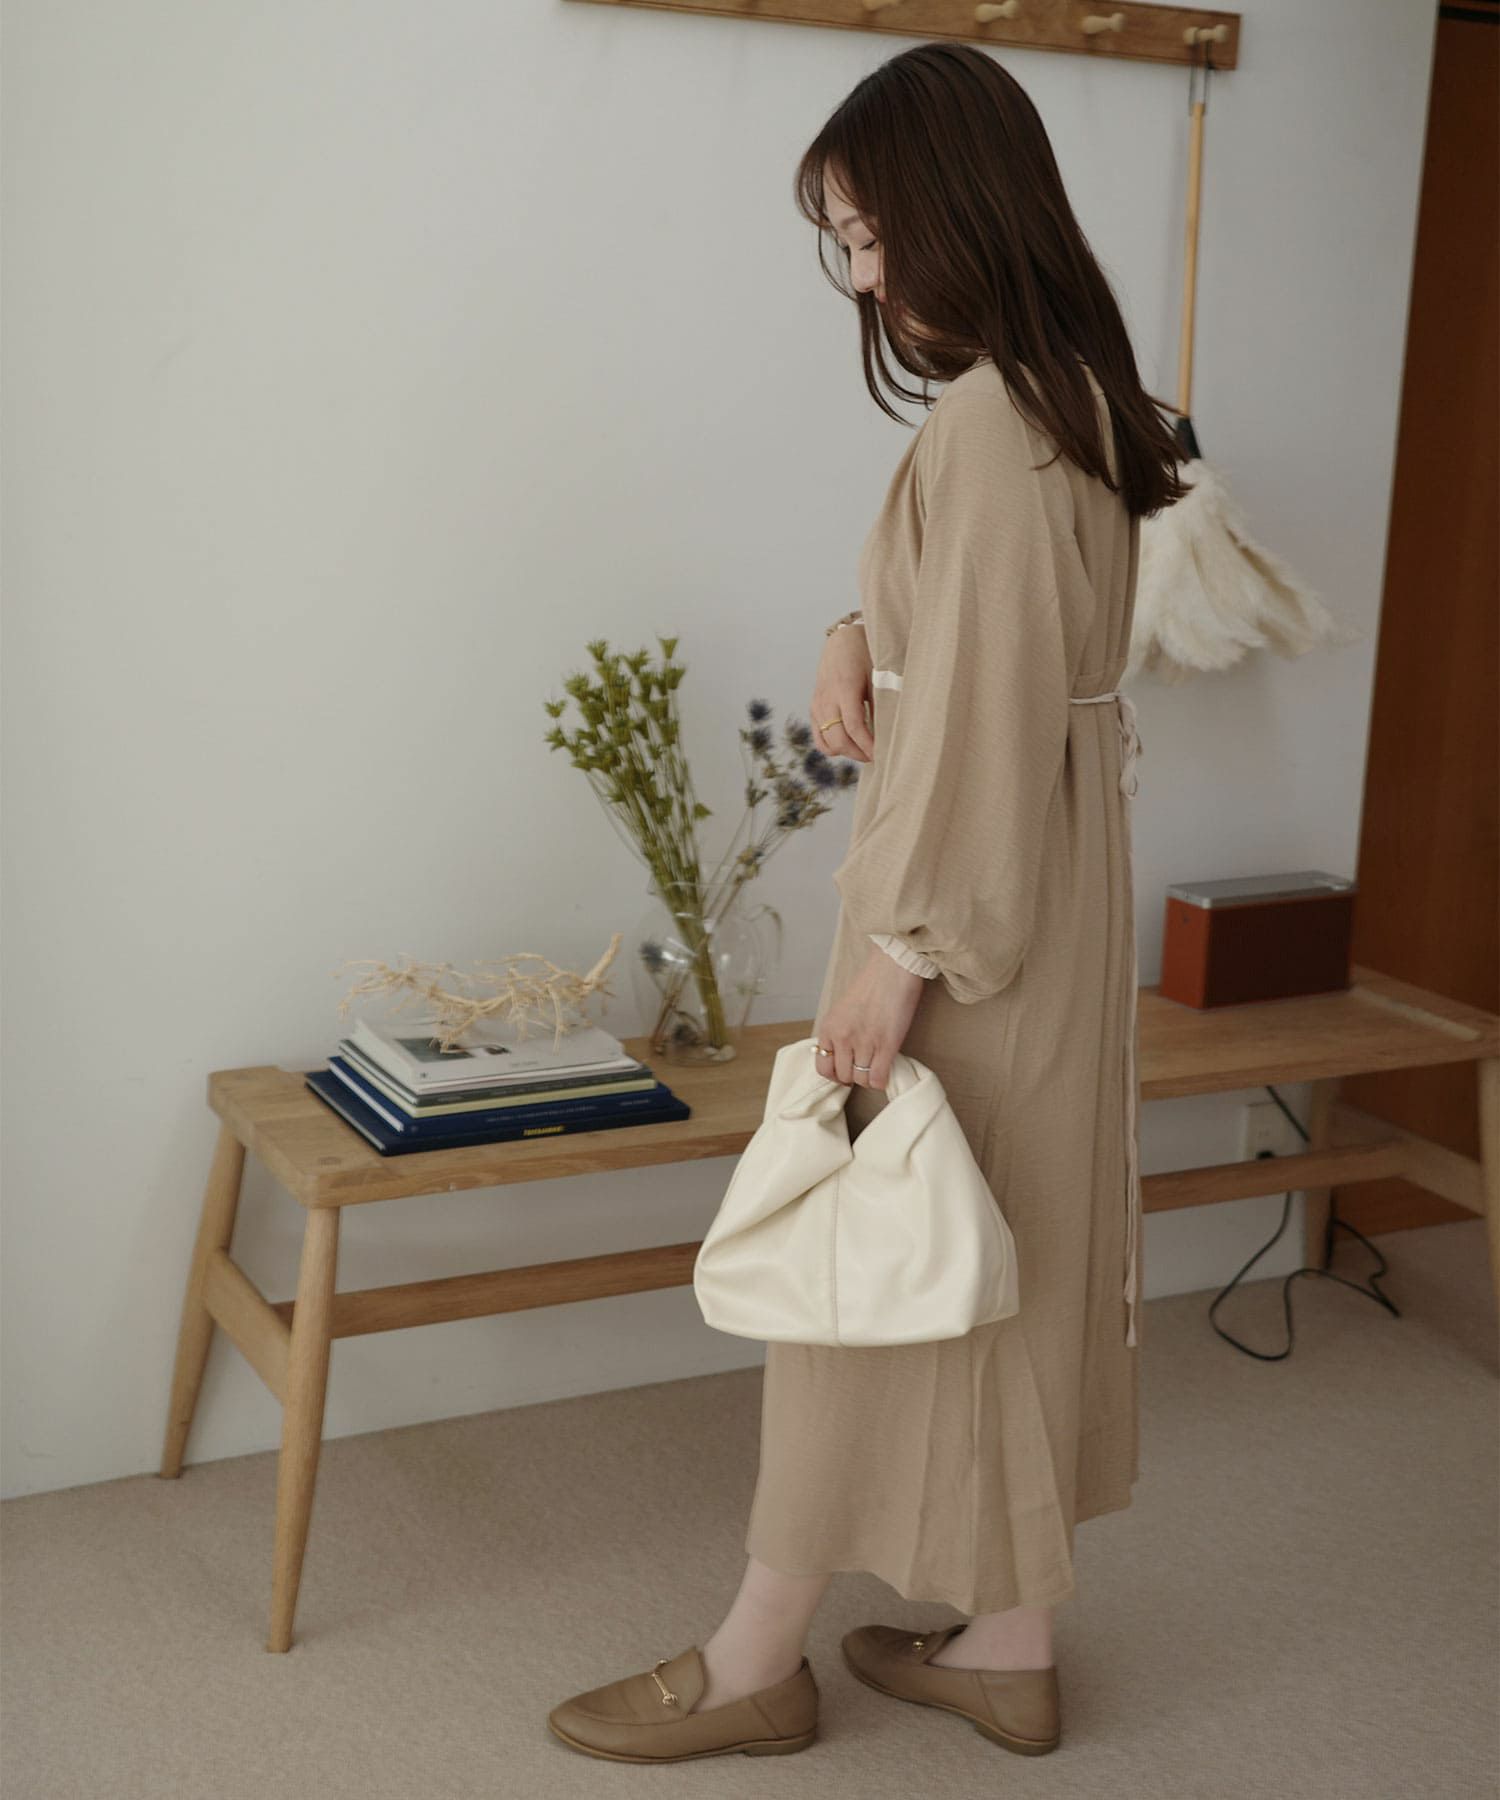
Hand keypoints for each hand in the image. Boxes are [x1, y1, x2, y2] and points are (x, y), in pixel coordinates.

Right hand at [811, 622, 874, 762]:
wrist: (842, 641)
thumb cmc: (865, 655)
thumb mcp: (877, 674)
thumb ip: (881, 701)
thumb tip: (890, 732)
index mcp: (844, 688)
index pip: (854, 726)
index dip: (867, 745)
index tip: (881, 755)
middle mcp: (826, 699)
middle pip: (838, 739)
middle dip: (858, 753)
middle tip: (877, 756)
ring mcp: (817, 706)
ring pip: (827, 743)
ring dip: (847, 752)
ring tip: (865, 750)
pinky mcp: (814, 710)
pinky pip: (820, 738)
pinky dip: (834, 746)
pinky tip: (851, 744)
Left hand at [812, 945, 926, 1089]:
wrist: (892, 968)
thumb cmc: (871, 983)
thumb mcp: (842, 1009)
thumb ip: (838, 1031)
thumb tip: (842, 1054)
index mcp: (829, 1028)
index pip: (823, 1067)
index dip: (835, 1074)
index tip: (845, 1071)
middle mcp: (842, 1038)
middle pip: (843, 1076)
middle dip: (853, 1076)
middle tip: (864, 1067)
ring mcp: (864, 1043)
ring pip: (861, 1079)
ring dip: (868, 1078)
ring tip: (876, 1067)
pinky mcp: (886, 1045)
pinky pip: (877, 1078)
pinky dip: (880, 1081)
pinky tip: (885, 1073)